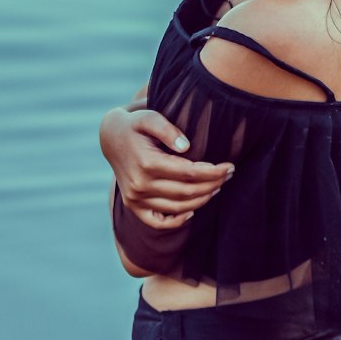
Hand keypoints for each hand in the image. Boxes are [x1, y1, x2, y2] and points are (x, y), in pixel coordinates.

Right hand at [100, 105, 233, 228]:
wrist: (110, 138)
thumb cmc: (135, 125)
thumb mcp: (149, 117)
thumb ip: (167, 129)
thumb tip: (186, 147)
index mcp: (146, 163)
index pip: (189, 173)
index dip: (213, 172)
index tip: (229, 166)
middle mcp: (140, 185)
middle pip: (187, 191)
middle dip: (213, 184)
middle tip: (229, 175)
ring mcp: (136, 198)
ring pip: (178, 207)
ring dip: (202, 199)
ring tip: (218, 187)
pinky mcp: (134, 206)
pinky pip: (158, 222)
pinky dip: (177, 221)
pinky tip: (193, 210)